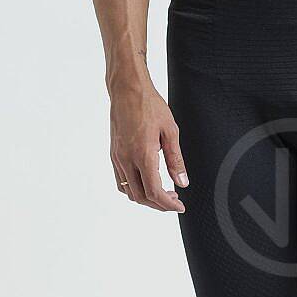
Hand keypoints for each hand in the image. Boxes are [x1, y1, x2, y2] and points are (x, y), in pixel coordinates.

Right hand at [109, 82, 187, 211]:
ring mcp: (117, 158)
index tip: (179, 206)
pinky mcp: (114, 154)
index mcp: (142, 155)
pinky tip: (147, 182)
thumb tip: (182, 182)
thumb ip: (176, 160)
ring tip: (163, 192)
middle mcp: (126, 159)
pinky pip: (121, 181)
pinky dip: (134, 189)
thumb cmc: (149, 105)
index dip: (168, 204)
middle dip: (159, 204)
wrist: (127, 90)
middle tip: (174, 200)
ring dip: (146, 198)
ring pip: (129, 192)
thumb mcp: (171, 132)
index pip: (154, 192)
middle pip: (141, 197)